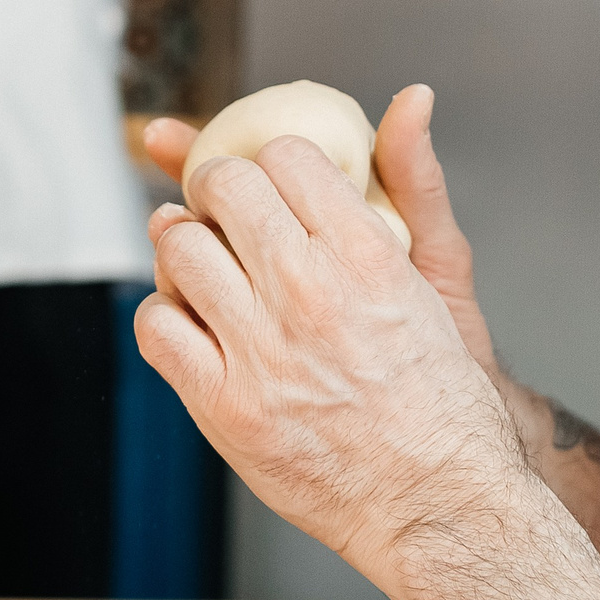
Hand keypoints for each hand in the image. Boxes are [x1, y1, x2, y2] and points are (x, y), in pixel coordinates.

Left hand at [142, 85, 499, 378]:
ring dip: (180, 245)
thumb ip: (414, 182)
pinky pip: (157, 328)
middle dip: (214, 186)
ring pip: (180, 251)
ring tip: (198, 259)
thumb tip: (410, 99)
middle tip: (217, 205)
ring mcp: (260, 350)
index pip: (285, 156)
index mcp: (364, 254)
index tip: (264, 177)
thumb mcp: (441, 276)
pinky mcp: (223, 404)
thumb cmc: (442, 396)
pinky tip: (187, 321)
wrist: (436, 499)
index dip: (267, 159)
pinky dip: (162, 315)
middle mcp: (308, 293)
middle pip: (225, 191)